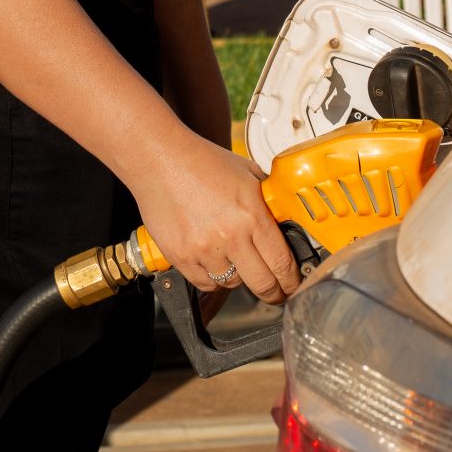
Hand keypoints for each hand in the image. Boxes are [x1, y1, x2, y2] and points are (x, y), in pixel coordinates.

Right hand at [132, 136, 299, 304]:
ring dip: (237, 277)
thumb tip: (283, 222)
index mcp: (252, 215)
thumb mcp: (247, 173)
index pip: (282, 263)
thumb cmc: (202, 161)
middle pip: (263, 284)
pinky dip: (211, 277)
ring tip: (233, 260)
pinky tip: (211, 260)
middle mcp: (230, 236)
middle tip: (274, 292)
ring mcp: (204, 249)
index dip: (291, 281)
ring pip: (232, 284)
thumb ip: (266, 200)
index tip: (292, 284)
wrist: (159, 159)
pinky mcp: (181, 256)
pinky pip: (204, 283)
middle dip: (273, 292)